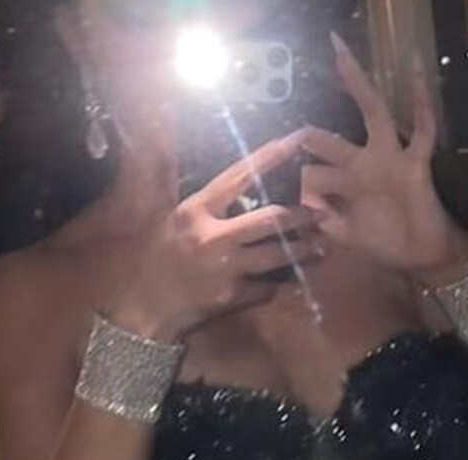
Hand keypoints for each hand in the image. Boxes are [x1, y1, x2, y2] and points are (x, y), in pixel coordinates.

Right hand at [108, 130, 327, 342]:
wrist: (147, 309)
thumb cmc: (156, 259)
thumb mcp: (169, 218)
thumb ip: (190, 190)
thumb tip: (201, 153)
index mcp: (196, 210)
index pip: (239, 176)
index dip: (270, 157)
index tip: (296, 142)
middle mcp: (213, 237)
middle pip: (268, 219)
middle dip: (299, 214)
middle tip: (320, 212)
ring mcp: (225, 269)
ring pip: (276, 255)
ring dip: (302, 250)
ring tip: (320, 245)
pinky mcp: (232, 297)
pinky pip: (266, 286)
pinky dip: (279, 282)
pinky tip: (293, 278)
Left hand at [301, 36, 467, 282]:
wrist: (423, 256)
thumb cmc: (385, 243)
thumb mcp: (348, 237)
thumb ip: (327, 222)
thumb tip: (305, 205)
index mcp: (345, 185)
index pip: (315, 174)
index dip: (301, 185)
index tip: (288, 198)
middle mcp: (363, 165)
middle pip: (332, 139)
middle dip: (310, 134)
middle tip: (288, 126)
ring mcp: (389, 159)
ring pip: (373, 113)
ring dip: (358, 84)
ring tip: (340, 55)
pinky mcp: (415, 163)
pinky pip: (422, 129)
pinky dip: (422, 101)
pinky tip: (416, 69)